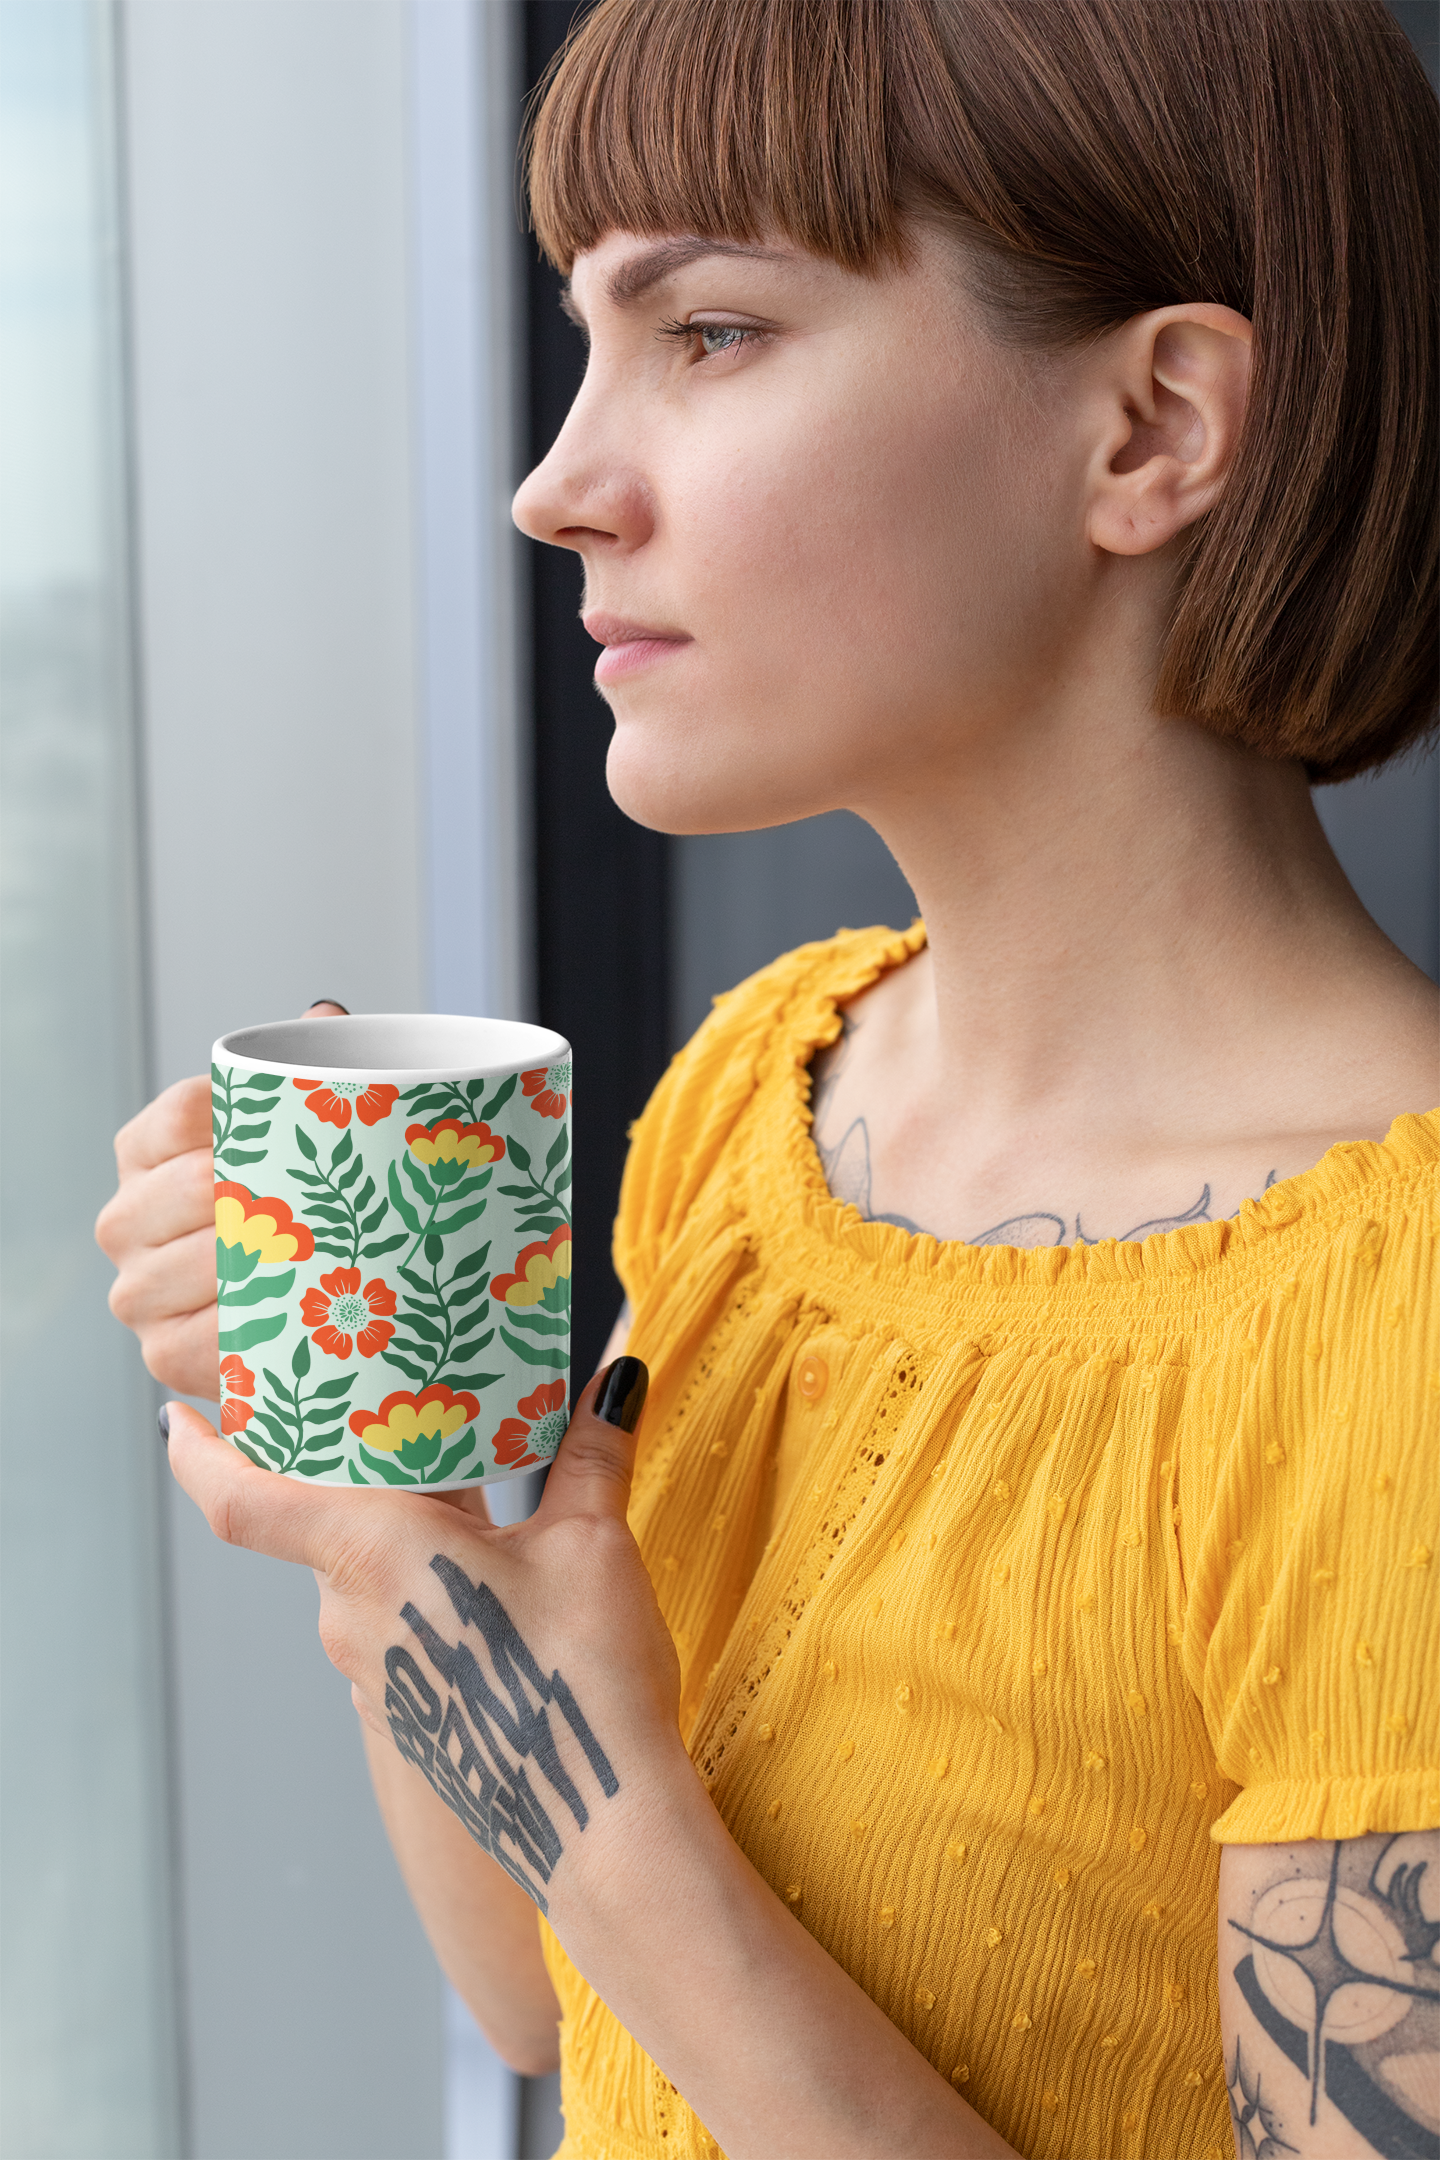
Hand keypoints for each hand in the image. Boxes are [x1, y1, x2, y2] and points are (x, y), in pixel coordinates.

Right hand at [96, 1001, 347, 1396]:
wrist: (290, 1311)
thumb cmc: (289, 1203)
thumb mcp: (292, 1135)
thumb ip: (305, 1073)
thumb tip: (325, 1015)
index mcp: (144, 1148)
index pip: (191, 1108)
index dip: (256, 1120)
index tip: (313, 1132)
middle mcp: (123, 1218)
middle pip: (199, 1185)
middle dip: (270, 1195)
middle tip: (337, 1200)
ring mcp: (134, 1290)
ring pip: (206, 1259)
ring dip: (272, 1260)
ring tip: (329, 1251)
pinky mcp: (161, 1352)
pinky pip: (211, 1335)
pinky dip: (261, 1324)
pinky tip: (298, 1312)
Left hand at [163, 1358, 685, 1915]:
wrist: (596, 1823)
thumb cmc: (577, 1677)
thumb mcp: (593, 1542)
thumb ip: (592, 1452)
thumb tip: (618, 1378)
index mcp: (370, 1550)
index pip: (241, 1498)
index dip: (199, 1454)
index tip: (178, 1418)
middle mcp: (348, 1613)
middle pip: (313, 1521)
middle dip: (348, 1471)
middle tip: (394, 1416)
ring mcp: (370, 1671)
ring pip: (357, 1573)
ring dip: (393, 1530)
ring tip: (464, 1490)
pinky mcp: (405, 1709)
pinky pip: (388, 1622)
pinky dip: (415, 1584)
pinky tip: (482, 1576)